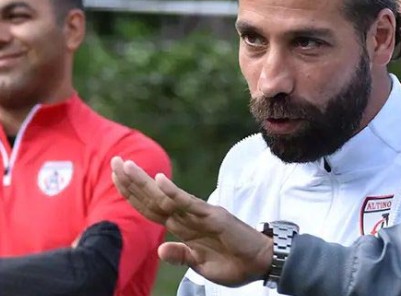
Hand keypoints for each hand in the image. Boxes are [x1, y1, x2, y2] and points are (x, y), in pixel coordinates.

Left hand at [110, 156, 272, 286]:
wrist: (261, 263)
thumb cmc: (234, 264)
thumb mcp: (201, 266)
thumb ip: (182, 256)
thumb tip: (160, 248)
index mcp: (183, 228)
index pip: (151, 208)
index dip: (132, 194)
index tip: (115, 177)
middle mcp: (188, 217)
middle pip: (153, 198)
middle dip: (131, 181)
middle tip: (114, 161)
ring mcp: (200, 214)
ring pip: (166, 197)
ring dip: (144, 182)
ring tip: (126, 165)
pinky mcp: (214, 216)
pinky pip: (189, 204)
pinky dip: (174, 192)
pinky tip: (159, 180)